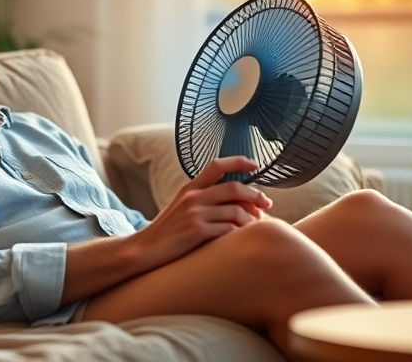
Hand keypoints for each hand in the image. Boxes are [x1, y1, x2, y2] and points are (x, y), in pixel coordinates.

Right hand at [132, 156, 272, 269]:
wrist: (144, 250)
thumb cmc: (167, 231)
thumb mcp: (180, 207)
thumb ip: (202, 198)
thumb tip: (235, 198)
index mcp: (190, 187)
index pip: (217, 165)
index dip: (239, 161)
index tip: (255, 165)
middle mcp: (193, 197)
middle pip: (235, 188)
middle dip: (256, 195)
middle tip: (266, 204)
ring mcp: (195, 214)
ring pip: (237, 211)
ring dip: (251, 219)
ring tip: (253, 226)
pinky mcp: (197, 232)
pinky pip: (229, 229)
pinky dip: (239, 233)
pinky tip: (239, 238)